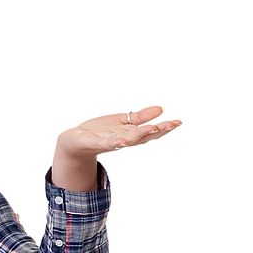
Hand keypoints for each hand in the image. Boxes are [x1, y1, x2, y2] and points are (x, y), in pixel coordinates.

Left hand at [56, 105, 181, 158]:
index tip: (178, 122)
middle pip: (142, 136)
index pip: (150, 132)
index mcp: (130, 134)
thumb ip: (140, 117)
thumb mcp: (122, 121)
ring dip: (139, 135)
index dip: (164, 128)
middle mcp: (122, 140)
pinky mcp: (95, 142)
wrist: (74, 141)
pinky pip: (106, 143)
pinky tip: (122, 141)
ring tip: (152, 128)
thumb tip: (160, 109)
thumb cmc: (98, 132)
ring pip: (127, 140)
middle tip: (170, 125)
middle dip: (157, 131)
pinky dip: (114, 143)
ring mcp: (110, 142)